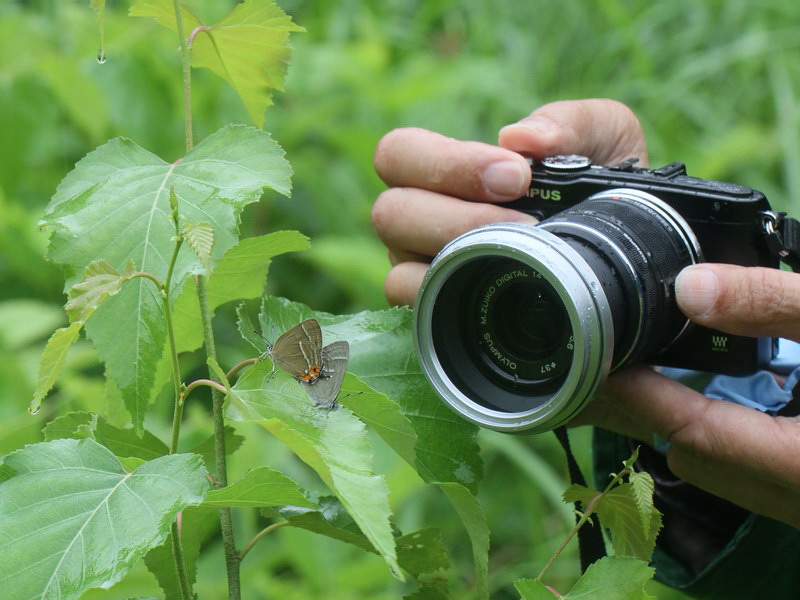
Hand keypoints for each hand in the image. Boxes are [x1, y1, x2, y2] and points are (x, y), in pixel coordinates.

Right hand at [372, 98, 647, 305]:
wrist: (632, 252)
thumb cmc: (599, 189)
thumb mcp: (604, 138)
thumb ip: (569, 123)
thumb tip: (519, 137)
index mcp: (441, 172)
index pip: (399, 154)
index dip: (446, 164)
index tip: (515, 176)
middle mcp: (419, 222)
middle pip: (390, 213)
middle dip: (461, 217)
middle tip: (528, 222)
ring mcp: (422, 271)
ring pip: (399, 269)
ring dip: (459, 262)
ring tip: (523, 259)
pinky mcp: (439, 316)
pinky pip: (419, 314)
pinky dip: (455, 303)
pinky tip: (503, 293)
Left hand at [579, 264, 799, 528]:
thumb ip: (773, 306)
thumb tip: (689, 287)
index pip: (693, 431)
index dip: (637, 395)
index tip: (593, 361)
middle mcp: (796, 495)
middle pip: (690, 457)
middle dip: (636, 412)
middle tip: (593, 366)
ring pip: (711, 468)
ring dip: (665, 424)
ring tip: (622, 378)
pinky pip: (737, 467)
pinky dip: (701, 430)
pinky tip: (690, 398)